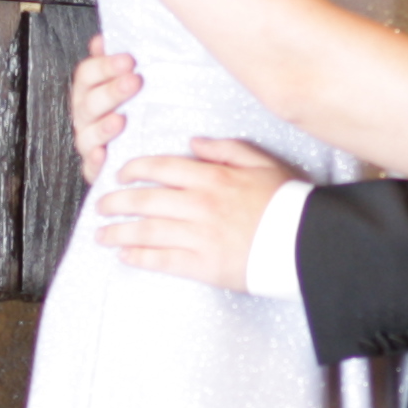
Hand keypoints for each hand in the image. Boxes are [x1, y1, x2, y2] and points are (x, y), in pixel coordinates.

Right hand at [69, 36, 142, 184]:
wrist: (144, 146)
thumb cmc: (135, 108)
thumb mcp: (128, 81)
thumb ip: (115, 61)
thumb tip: (104, 38)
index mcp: (88, 92)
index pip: (87, 74)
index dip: (105, 66)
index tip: (129, 59)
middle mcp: (85, 117)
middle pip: (88, 102)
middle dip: (111, 92)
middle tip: (134, 81)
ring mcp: (89, 143)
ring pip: (87, 134)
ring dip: (103, 126)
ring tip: (121, 120)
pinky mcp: (96, 169)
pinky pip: (90, 167)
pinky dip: (95, 162)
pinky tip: (104, 154)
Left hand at [100, 137, 293, 289]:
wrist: (306, 242)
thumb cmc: (287, 201)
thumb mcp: (261, 163)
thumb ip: (225, 149)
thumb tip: (193, 142)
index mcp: (212, 177)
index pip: (161, 168)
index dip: (134, 170)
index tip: (120, 174)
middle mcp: (200, 205)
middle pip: (146, 200)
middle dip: (117, 202)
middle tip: (101, 205)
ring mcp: (200, 236)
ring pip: (147, 231)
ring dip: (119, 232)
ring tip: (101, 234)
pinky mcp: (204, 265)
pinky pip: (163, 260)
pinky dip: (140, 257)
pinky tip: (125, 255)